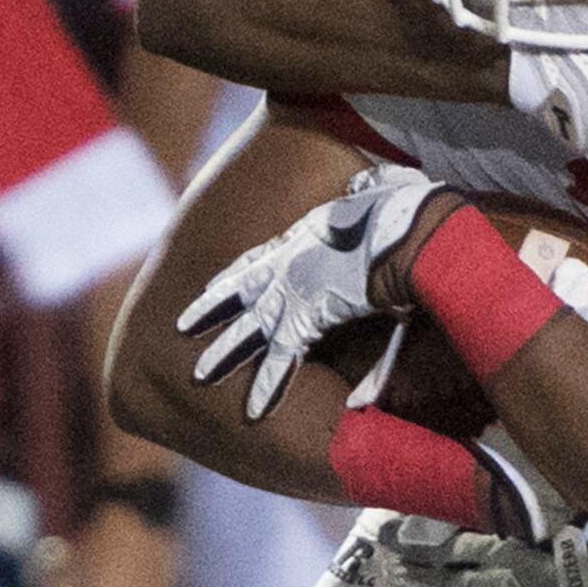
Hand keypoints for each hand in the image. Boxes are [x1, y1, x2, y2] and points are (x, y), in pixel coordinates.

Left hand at [179, 167, 438, 418]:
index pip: (261, 256)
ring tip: (199, 374)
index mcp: (305, 235)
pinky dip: (267, 386)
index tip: (215, 284)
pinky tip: (251, 409)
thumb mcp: (381, 190)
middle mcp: (290, 262)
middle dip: (210, 309)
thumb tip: (377, 178)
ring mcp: (293, 290)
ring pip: (247, 329)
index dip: (237, 273)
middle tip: (184, 325)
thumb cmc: (402, 210)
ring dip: (222, 354)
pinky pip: (281, 360)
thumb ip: (372, 188)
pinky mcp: (307, 319)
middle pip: (240, 291)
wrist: (403, 229)